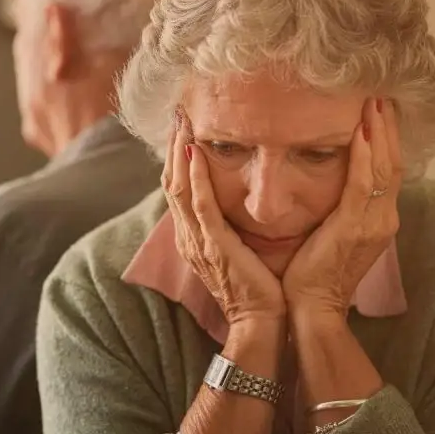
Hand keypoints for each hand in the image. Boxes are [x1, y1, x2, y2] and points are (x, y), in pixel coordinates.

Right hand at [163, 110, 285, 326]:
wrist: (263, 321)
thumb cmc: (259, 288)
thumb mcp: (240, 249)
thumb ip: (234, 225)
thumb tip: (242, 199)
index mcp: (194, 237)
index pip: (178, 188)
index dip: (177, 155)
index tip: (184, 125)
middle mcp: (189, 236)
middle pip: (170, 182)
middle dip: (172, 146)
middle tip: (177, 112)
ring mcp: (198, 241)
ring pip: (178, 188)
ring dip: (178, 152)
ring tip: (181, 121)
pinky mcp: (213, 246)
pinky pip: (199, 206)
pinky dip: (194, 177)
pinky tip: (195, 152)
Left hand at [282, 97, 402, 317]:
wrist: (313, 307)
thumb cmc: (314, 272)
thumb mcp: (334, 233)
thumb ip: (342, 207)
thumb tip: (332, 179)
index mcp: (379, 220)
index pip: (388, 170)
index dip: (387, 139)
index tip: (380, 109)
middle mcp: (384, 219)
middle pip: (393, 163)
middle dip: (388, 128)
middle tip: (382, 94)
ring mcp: (373, 224)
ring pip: (384, 169)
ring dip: (379, 133)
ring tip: (374, 102)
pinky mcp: (355, 227)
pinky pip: (364, 184)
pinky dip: (364, 156)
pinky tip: (360, 132)